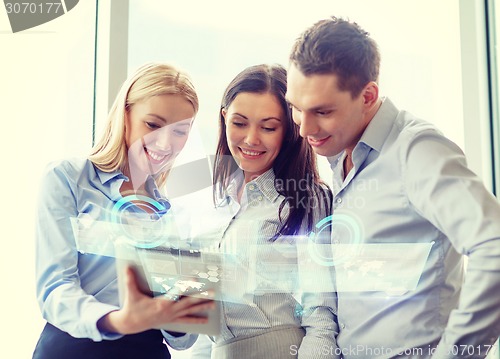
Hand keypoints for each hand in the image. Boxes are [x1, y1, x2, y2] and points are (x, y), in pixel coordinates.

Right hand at [98, 266, 214, 334]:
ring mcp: (172, 316)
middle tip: (213, 292)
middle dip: (201, 297)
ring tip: (214, 305)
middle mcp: (170, 310)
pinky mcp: (172, 320)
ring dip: (202, 308)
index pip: (177, 292)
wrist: (131, 324)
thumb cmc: (133, 308)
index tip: (196, 280)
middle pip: (189, 302)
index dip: (186, 286)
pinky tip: (206, 320)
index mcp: (162, 303)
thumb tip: (127, 266)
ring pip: (190, 312)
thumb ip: (130, 279)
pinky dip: (197, 320)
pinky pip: (187, 320)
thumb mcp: (131, 293)